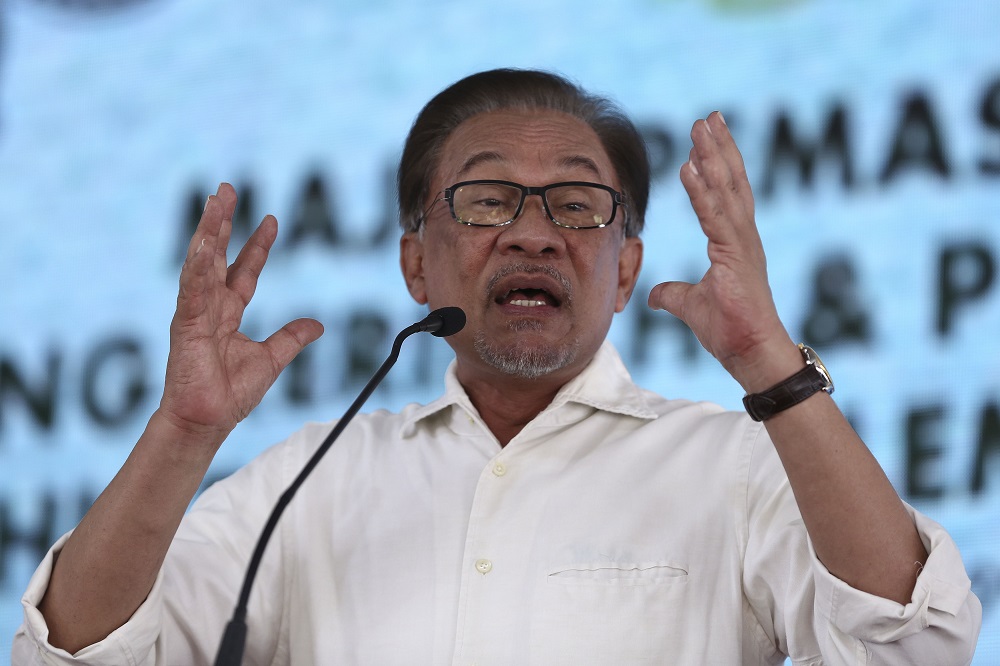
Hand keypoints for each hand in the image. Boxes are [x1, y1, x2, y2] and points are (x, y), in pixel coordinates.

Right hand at [158, 183, 323, 446]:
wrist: (208, 420)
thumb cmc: (231, 394)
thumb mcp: (272, 359)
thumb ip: (292, 338)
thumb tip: (319, 325)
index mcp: (229, 313)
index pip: (245, 270)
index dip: (257, 245)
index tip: (272, 219)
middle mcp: (210, 306)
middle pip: (217, 255)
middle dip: (222, 222)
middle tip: (228, 189)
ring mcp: (196, 312)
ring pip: (202, 261)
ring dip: (209, 229)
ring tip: (216, 199)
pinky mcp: (186, 323)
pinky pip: (192, 288)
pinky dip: (197, 264)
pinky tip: (204, 242)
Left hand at [647, 113, 796, 390]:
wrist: (753, 355)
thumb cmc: (731, 332)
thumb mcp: (692, 307)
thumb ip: (673, 295)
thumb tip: (654, 296)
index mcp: (735, 243)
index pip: (726, 195)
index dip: (716, 165)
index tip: (704, 138)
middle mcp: (743, 237)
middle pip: (731, 182)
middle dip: (718, 147)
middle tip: (707, 117)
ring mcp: (743, 245)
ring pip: (726, 191)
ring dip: (712, 157)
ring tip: (700, 127)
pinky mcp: (736, 257)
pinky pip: (715, 218)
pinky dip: (702, 192)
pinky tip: (690, 168)